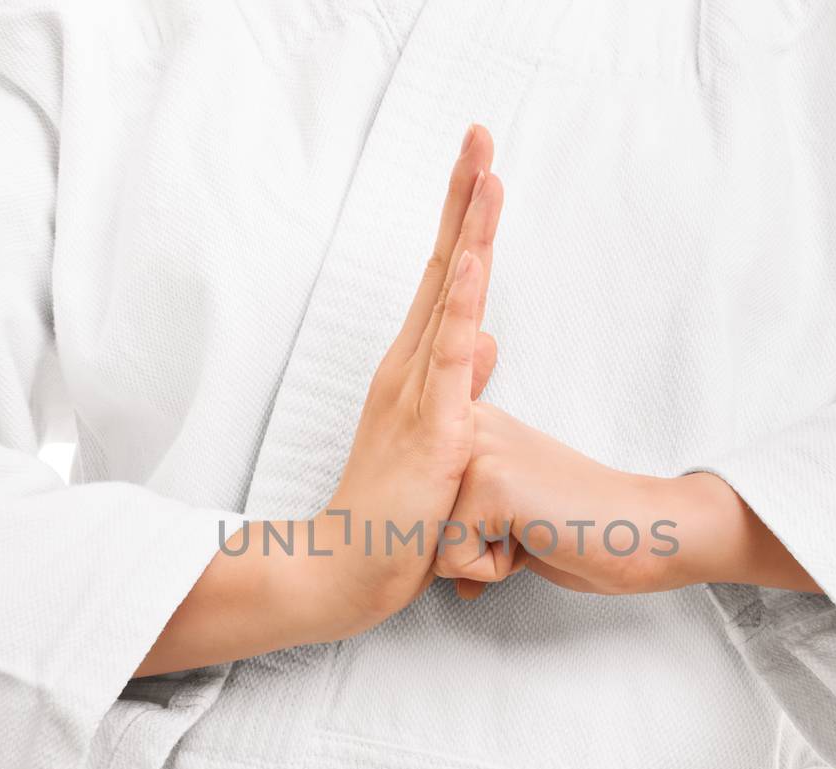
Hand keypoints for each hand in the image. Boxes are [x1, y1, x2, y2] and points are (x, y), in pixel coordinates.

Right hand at [136, 126, 502, 674]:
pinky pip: (448, 353)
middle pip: (443, 264)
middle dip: (463, 197)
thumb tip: (489, 337)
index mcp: (414, 371)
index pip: (446, 280)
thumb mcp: (442, 440)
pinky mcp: (430, 424)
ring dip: (467, 228)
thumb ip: (462, 386)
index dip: (464, 221)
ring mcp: (416, 391)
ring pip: (448, 294)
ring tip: (485, 169)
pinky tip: (473, 255)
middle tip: (479, 132)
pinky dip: (462, 301)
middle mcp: (408, 367)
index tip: (481, 167)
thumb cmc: (394, 515)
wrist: (346, 568)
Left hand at [432, 403, 820, 598]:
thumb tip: (415, 566)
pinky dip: (496, 570)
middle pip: (420, 523)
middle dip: (467, 548)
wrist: (636, 532)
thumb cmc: (574, 529)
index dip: (462, 534)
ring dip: (481, 560)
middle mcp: (465, 425)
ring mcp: (476, 450)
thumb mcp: (500, 514)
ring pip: (432, 544)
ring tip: (529, 531)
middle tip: (525, 527)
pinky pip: (454, 560)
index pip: (419, 503)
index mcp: (466, 424)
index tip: (516, 516)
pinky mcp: (489, 484)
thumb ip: (455, 520)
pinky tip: (534, 539)